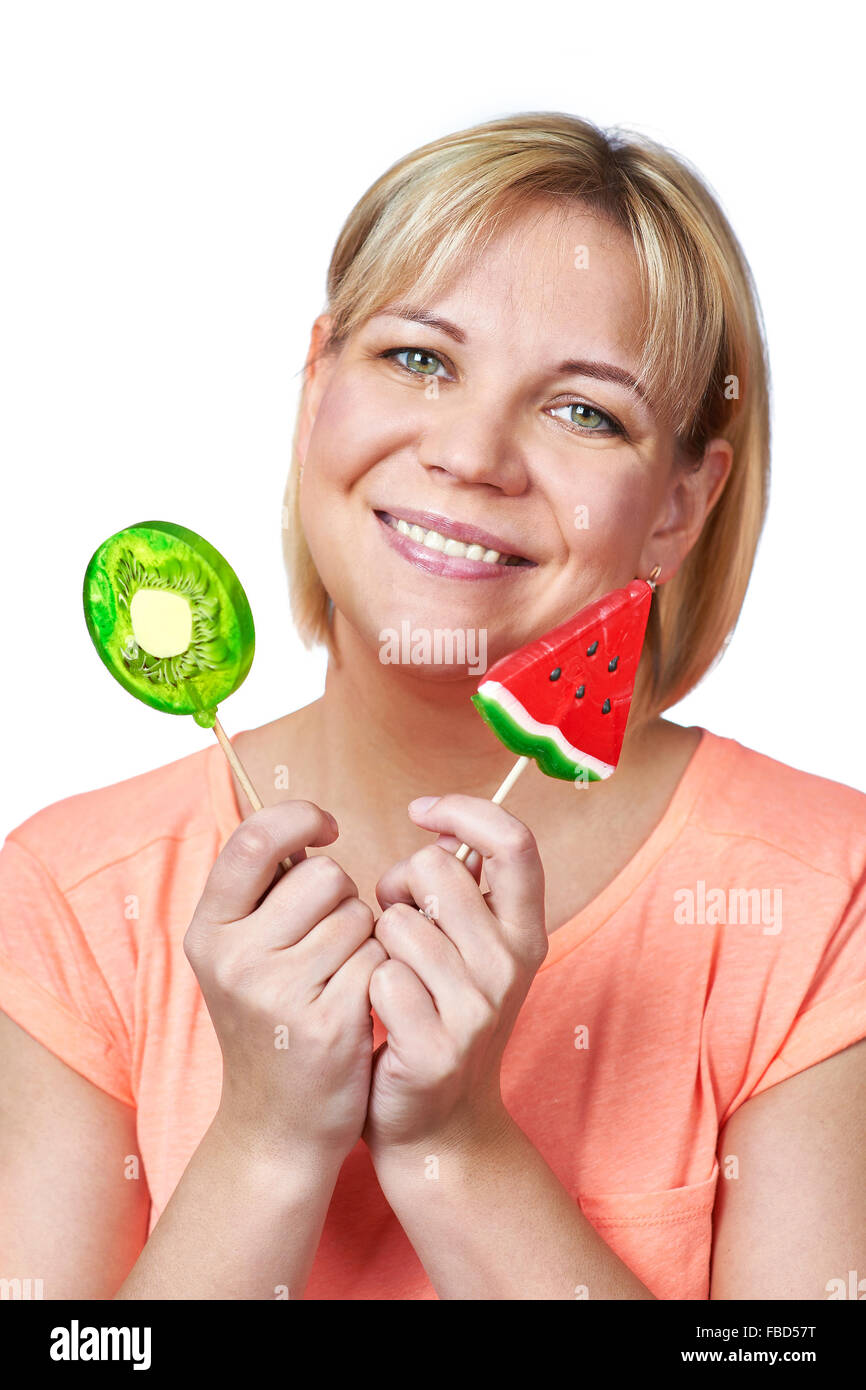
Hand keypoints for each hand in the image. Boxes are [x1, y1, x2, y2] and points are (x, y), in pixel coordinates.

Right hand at [183, 800, 387, 1166]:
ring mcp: (279, 992)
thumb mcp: (238, 954)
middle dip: (342, 897)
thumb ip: (261, 890)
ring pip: (360, 915)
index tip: (327, 829)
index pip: (256, 837)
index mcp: (208, 929)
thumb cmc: (270, 1021)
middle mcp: (234, 958)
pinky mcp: (328, 1023)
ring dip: (365, 938)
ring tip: (337, 979)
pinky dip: (380, 972)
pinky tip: (356, 1005)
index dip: (301, 818)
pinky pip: (380, 957)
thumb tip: (306, 821)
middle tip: (326, 942)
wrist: (275, 1127)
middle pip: (325, 875)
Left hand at [362, 795, 548, 1157]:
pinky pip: (378, 974)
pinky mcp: (435, 1046)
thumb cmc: (438, 1014)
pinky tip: (379, 1012)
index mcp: (524, 931)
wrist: (438, 1125)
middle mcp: (510, 965)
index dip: (464, 811)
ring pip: (396, 921)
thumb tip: (438, 821)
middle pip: (435, 869)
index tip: (421, 811)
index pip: (513, 841)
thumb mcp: (469, 947)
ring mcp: (477, 1008)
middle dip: (399, 884)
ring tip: (390, 974)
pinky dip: (365, 986)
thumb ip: (461, 887)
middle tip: (396, 924)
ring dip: (377, 941)